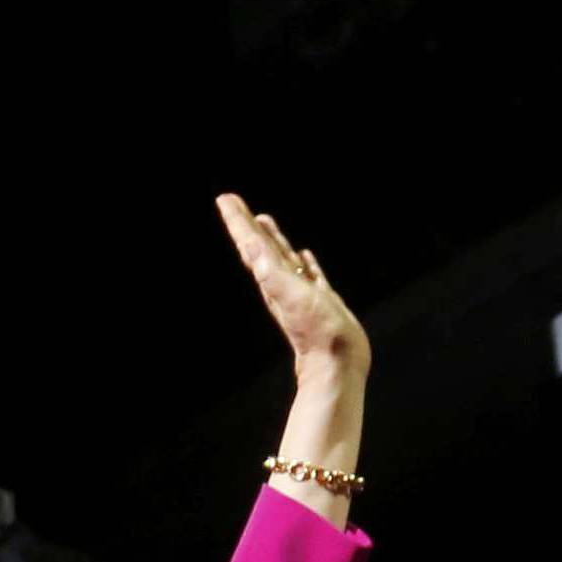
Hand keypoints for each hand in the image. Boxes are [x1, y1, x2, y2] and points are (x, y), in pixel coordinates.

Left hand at [217, 193, 368, 371]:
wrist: (337, 362)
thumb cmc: (316, 331)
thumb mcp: (289, 293)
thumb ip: (269, 269)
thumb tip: (249, 242)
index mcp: (272, 279)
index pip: (250, 244)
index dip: (237, 221)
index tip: (225, 199)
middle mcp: (282, 284)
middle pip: (261, 246)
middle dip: (248, 224)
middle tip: (233, 202)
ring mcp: (302, 292)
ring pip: (283, 257)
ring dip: (272, 238)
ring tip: (263, 220)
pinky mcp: (322, 300)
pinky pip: (310, 273)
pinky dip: (305, 262)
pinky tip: (303, 255)